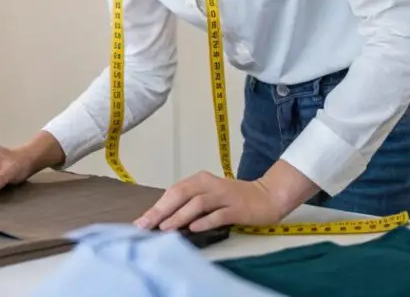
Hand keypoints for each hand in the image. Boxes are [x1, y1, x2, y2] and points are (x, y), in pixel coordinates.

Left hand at [134, 171, 284, 232]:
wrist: (267, 196)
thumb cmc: (233, 198)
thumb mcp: (209, 196)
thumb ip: (189, 204)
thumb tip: (163, 220)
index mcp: (200, 180)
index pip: (173, 191)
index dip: (157, 206)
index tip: (141, 221)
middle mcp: (210, 184)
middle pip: (181, 194)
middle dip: (162, 210)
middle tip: (146, 225)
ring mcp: (224, 195)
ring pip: (198, 203)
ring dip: (180, 216)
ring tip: (165, 228)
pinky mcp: (238, 207)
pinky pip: (219, 214)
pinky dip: (205, 221)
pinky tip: (194, 228)